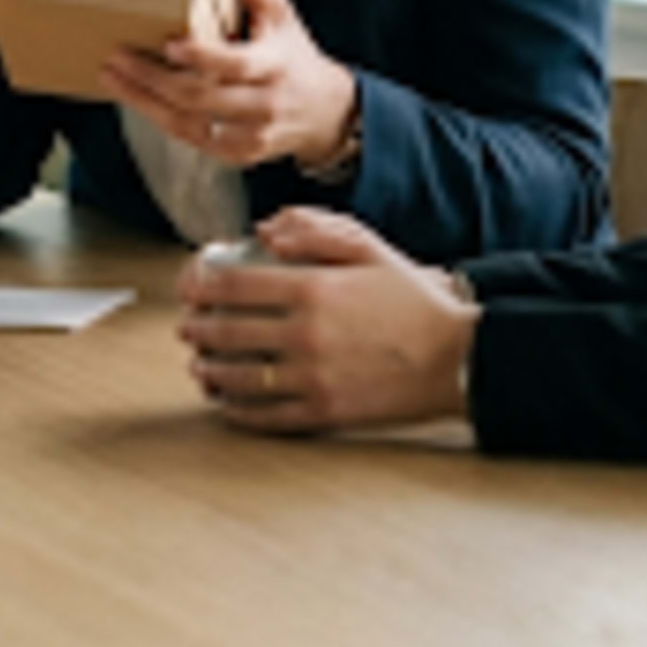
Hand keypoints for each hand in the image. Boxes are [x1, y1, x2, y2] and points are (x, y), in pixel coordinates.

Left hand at [100, 0, 357, 170]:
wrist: (326, 111)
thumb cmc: (293, 53)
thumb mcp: (281, 12)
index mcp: (275, 65)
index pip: (236, 64)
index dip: (201, 57)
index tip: (168, 44)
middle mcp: (265, 103)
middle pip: (201, 97)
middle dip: (152, 78)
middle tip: (118, 56)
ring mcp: (253, 134)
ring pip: (190, 125)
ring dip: (145, 102)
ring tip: (112, 77)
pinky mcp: (240, 154)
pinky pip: (194, 141)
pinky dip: (161, 119)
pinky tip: (136, 99)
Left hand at [175, 208, 476, 433]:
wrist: (460, 358)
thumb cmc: (414, 300)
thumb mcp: (370, 248)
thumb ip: (314, 230)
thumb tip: (263, 230)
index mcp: (312, 289)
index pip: (233, 286)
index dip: (200, 287)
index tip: (190, 288)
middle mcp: (304, 334)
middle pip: (226, 332)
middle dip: (196, 328)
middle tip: (186, 326)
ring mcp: (312, 378)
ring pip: (237, 377)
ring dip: (208, 369)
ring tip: (199, 364)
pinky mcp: (324, 413)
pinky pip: (264, 416)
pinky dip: (236, 410)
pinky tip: (226, 401)